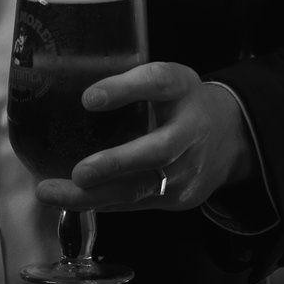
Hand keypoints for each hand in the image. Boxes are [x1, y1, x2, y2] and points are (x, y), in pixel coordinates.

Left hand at [33, 62, 257, 213]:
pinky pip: (136, 203)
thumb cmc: (181, 104)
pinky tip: (71, 200)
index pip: (158, 82)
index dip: (125, 89)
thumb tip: (77, 94)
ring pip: (141, 188)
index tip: (88, 98)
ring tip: (51, 193)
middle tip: (79, 173)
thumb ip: (132, 84)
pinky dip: (102, 202)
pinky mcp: (179, 198)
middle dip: (116, 163)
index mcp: (183, 89)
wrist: (231, 137)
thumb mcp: (166, 81)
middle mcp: (191, 130)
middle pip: (158, 150)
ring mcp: (188, 170)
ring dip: (94, 195)